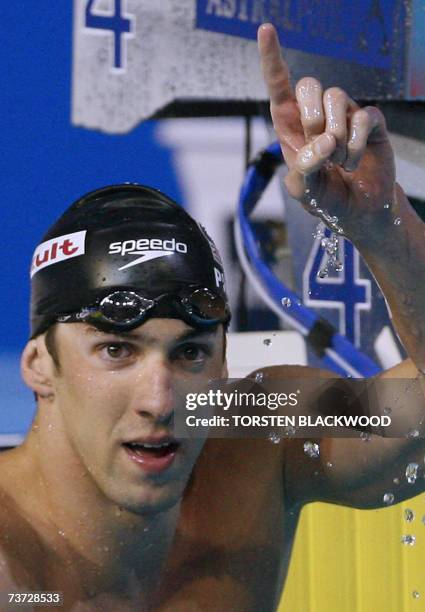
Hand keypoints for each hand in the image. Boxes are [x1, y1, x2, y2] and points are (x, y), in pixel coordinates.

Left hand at [257, 23, 395, 237]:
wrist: (358, 211)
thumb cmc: (325, 198)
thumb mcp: (304, 192)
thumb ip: (304, 171)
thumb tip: (323, 143)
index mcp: (291, 128)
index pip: (279, 87)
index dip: (272, 59)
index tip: (265, 30)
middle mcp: (316, 116)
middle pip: (310, 85)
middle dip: (312, 116)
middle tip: (320, 147)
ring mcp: (344, 116)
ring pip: (337, 97)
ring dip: (337, 136)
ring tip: (338, 162)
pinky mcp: (369, 123)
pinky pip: (364, 116)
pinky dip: (355, 144)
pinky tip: (353, 162)